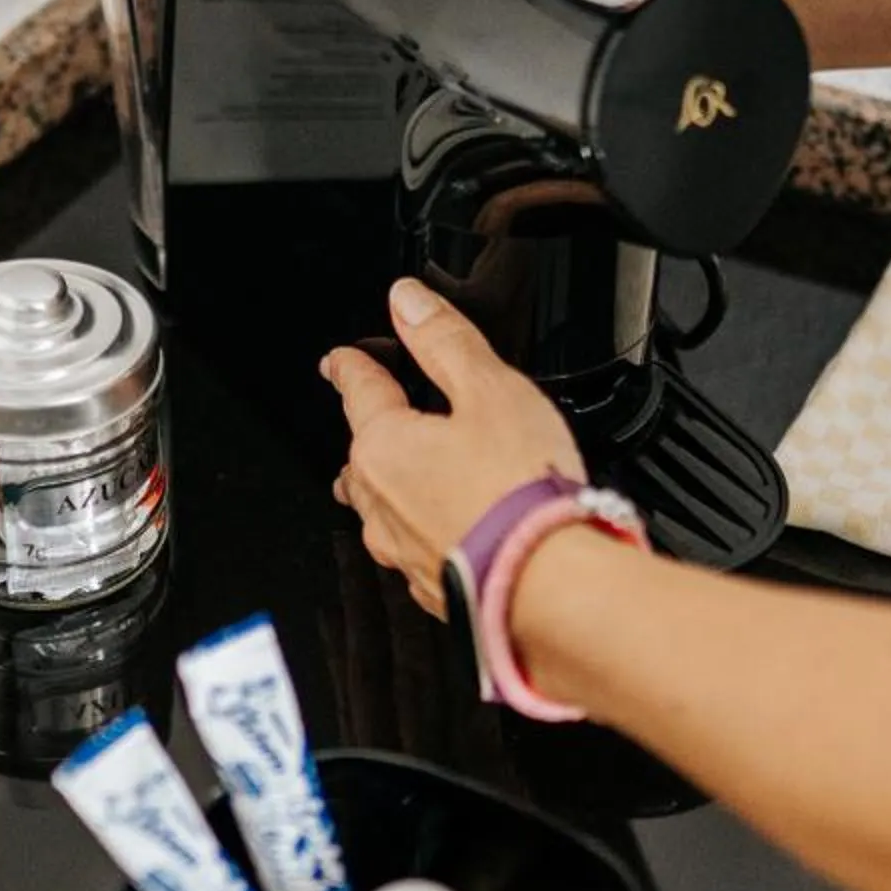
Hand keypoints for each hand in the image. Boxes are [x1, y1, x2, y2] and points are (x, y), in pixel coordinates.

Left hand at [321, 280, 583, 617]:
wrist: (549, 584)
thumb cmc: (521, 491)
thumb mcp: (489, 390)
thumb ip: (444, 341)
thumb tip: (407, 301)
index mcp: (384, 447)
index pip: (357, 390)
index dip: (352, 366)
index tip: (341, 360)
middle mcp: (381, 504)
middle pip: (363, 456)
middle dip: (371, 434)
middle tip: (383, 418)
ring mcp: (404, 553)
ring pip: (382, 510)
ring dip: (395, 489)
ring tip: (413, 477)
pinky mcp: (435, 589)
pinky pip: (417, 551)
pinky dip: (431, 532)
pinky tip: (456, 531)